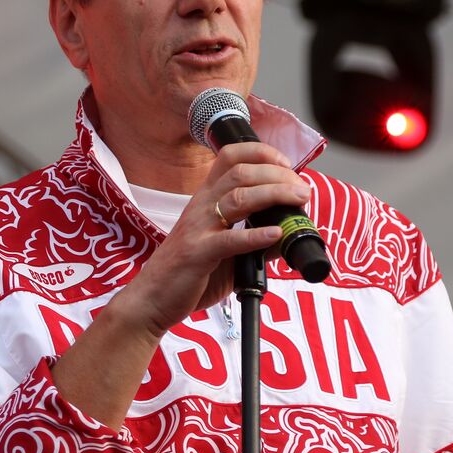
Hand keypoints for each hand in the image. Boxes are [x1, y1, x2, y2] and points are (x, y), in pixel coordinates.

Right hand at [50, 142, 309, 429]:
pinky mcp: (197, 255)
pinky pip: (229, 240)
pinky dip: (256, 236)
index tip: (286, 163)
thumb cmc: (186, 274)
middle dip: (277, 174)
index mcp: (205, 200)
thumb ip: (253, 243)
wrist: (150, 300)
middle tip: (301, 188)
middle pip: (241, 172)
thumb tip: (285, 238)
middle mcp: (200, 207)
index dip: (261, 153)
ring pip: (238, 197)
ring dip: (274, 194)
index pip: (230, 157)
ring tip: (297, 199)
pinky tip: (276, 235)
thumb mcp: (223, 252)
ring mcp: (197, 229)